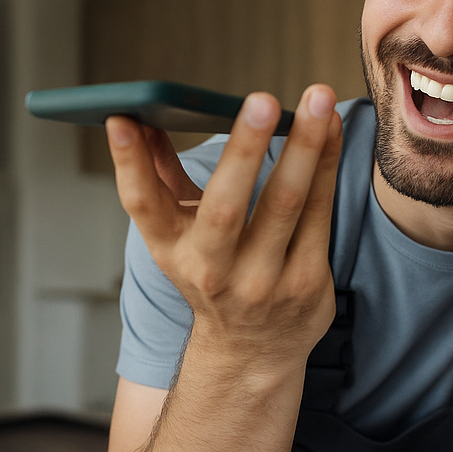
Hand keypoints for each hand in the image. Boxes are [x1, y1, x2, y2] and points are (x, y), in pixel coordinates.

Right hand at [107, 85, 341, 372]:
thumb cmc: (212, 275)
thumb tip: (136, 121)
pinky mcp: (306, 282)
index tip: (122, 118)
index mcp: (172, 252)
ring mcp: (262, 281)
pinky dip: (325, 166)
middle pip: (225, 207)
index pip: (142, 206)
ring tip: (317, 99)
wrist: (251, 352)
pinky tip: (330, 128)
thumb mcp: (175, 236)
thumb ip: (157, 177)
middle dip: (243, 150)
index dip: (128, 163)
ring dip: (305, 147)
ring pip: (285, 205)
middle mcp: (213, 270)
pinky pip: (319, 214)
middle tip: (259, 99)